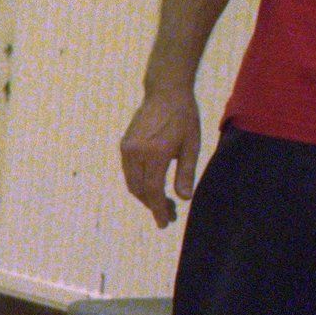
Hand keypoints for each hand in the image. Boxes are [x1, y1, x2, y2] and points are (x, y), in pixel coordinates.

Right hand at [120, 84, 200, 227]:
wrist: (165, 92)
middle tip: (168, 215)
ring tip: (161, 203)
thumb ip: (186, 173)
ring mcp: (127, 149)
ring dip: (144, 196)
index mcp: (156, 153)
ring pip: (132, 183)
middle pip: (140, 190)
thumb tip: (184, 198)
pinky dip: (139, 184)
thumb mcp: (191, 145)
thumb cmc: (184, 117)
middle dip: (152, 205)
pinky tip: (152, 186)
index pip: (153, 190)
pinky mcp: (124, 146)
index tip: (165, 222)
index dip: (158, 209)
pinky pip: (129, 172)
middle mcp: (136, 153)